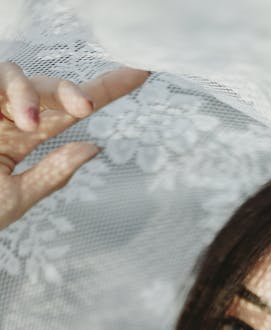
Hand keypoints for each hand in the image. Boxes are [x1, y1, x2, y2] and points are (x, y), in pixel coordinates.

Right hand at [0, 62, 149, 229]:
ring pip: (13, 74)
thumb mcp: (18, 197)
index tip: (140, 74)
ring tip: (31, 122)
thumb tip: (93, 147)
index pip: (70, 110)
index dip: (105, 91)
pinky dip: (6, 92)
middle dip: (70, 89)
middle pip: (47, 86)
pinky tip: (19, 115)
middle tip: (87, 106)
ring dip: (28, 92)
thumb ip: (53, 171)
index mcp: (25, 138)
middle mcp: (7, 117)